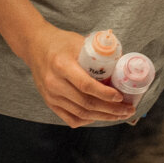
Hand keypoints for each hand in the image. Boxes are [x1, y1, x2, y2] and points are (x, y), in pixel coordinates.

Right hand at [15, 23, 129, 127]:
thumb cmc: (60, 42)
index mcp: (61, 65)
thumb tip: (121, 66)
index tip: (120, 97)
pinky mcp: (50, 102)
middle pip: (86, 103)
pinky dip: (87, 120)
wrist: (35, 46)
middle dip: (110, 109)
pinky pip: (71, 119)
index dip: (105, 94)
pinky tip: (99, 116)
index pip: (86, 85)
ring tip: (119, 115)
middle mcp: (54, 83)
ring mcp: (50, 95)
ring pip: (81, 113)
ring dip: (103, 116)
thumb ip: (97, 54)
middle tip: (127, 110)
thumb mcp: (79, 42)